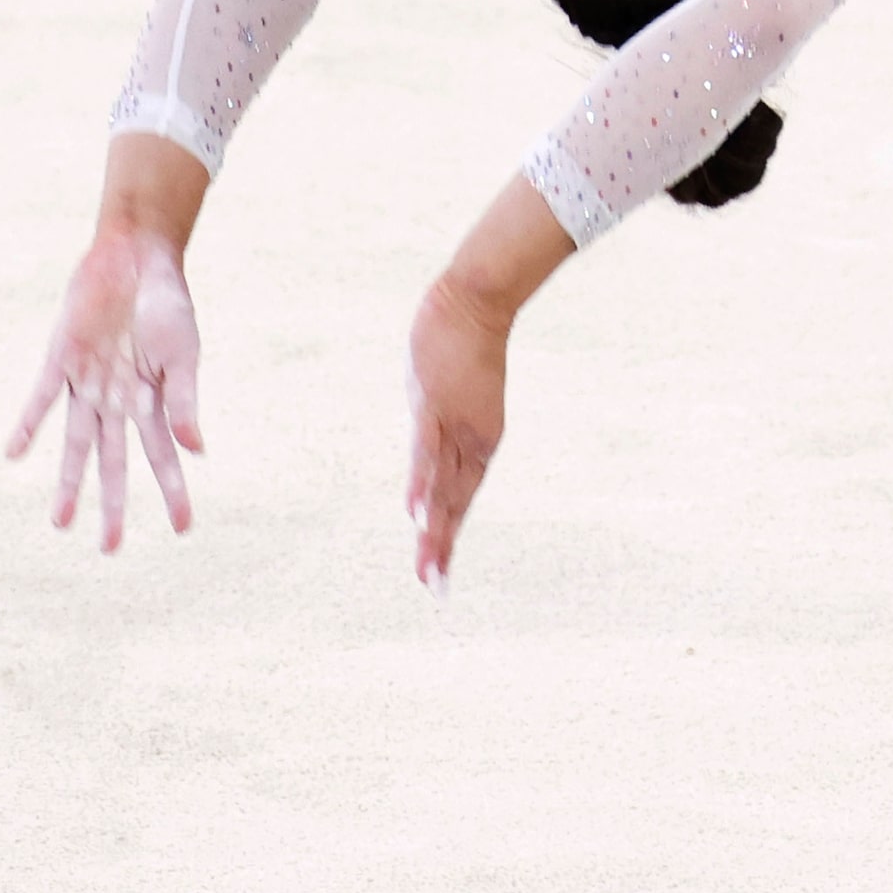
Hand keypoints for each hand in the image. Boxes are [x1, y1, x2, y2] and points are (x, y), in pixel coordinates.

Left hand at [9, 224, 203, 549]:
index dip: (173, 493)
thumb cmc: (168, 301)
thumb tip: (196, 451)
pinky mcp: (60, 359)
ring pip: (76, 444)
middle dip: (113, 505)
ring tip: (60, 522)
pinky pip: (41, 399)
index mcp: (154, 400)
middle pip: (114, 462)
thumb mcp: (184, 353)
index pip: (163, 457)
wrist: (136, 253)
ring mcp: (88, 382)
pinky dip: (29, 426)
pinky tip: (14, 455)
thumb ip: (186, 401)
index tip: (182, 531)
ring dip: (69, 481)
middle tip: (109, 550)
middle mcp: (118, 399)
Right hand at [405, 279, 509, 595]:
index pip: (459, 499)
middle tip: (434, 590)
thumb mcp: (454, 395)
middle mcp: (470, 441)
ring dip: (433, 528)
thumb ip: (445, 427)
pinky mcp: (435, 407)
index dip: (448, 536)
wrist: (476, 302)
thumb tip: (433, 449)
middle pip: (453, 503)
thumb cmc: (465, 346)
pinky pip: (426, 453)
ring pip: (441, 486)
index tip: (439, 576)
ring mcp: (452, 426)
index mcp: (477, 442)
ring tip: (428, 567)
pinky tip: (416, 512)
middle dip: (441, 547)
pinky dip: (421, 484)